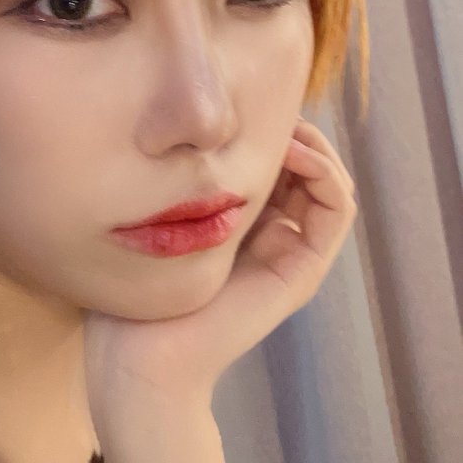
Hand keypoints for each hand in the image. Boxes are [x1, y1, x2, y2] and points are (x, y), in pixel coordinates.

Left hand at [84, 119, 357, 423]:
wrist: (139, 359)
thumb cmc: (127, 293)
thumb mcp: (146, 221)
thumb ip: (163, 184)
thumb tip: (161, 131)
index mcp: (236, 226)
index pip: (270, 163)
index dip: (264, 127)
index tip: (236, 104)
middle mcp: (269, 238)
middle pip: (302, 167)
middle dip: (291, 129)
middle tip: (266, 104)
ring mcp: (289, 255)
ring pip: (326, 182)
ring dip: (314, 145)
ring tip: (284, 125)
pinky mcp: (301, 271)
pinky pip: (335, 210)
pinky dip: (325, 174)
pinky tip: (291, 152)